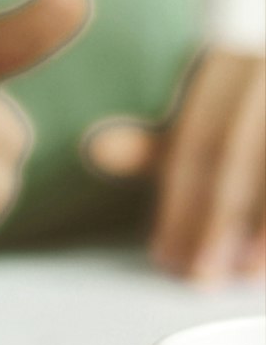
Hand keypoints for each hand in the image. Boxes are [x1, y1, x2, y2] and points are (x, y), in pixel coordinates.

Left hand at [85, 49, 265, 281]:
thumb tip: (96, 147)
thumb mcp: (194, 135)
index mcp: (225, 68)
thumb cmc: (241, 131)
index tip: (166, 256)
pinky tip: (265, 262)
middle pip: (230, 155)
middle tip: (199, 276)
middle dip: (212, 223)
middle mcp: (262, 68)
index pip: (193, 144)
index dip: (178, 205)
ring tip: (241, 273)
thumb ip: (150, 149)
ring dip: (258, 228)